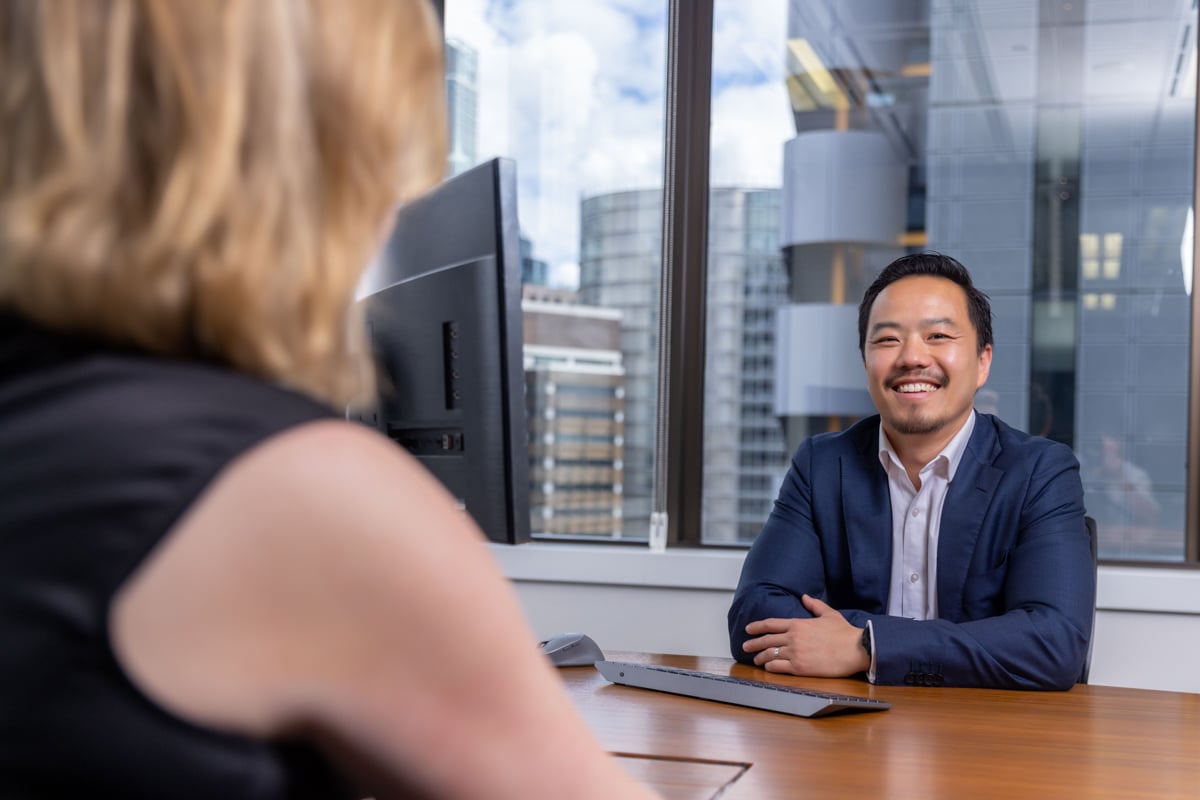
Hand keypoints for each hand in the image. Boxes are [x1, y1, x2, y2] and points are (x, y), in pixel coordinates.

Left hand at [742, 594, 869, 677]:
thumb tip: (805, 597)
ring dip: (760, 658)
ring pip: (769, 655)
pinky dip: (770, 668)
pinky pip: (778, 667)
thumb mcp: (829, 614)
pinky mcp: (799, 667)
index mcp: (798, 624)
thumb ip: (815, 605)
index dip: (756, 626)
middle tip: (745, 647)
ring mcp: (795, 653)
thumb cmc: (844, 633)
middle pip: (766, 640)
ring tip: (756, 660)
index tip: (748, 629)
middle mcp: (793, 637)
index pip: (770, 624)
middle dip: (752, 644)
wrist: (855, 649)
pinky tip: (768, 668)